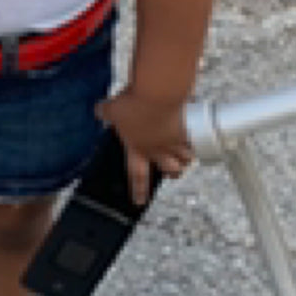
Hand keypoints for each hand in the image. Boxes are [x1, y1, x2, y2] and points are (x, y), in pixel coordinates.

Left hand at [94, 87, 193, 205]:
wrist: (157, 93)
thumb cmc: (132, 103)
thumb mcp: (112, 108)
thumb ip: (105, 112)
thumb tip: (98, 110)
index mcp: (137, 148)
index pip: (136, 175)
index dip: (138, 190)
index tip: (139, 202)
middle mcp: (158, 149)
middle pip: (170, 170)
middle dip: (172, 174)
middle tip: (171, 174)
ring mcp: (175, 141)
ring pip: (186, 159)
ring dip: (185, 160)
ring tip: (185, 158)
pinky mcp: (188, 128)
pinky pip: (195, 141)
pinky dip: (195, 141)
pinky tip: (196, 138)